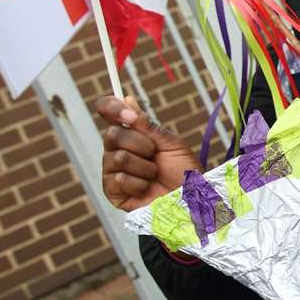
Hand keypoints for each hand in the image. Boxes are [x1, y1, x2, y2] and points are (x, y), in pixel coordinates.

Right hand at [95, 96, 199, 210]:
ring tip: (155, 174)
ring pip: (119, 157)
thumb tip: (127, 99)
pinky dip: (140, 183)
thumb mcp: (170, 143)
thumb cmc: (183, 171)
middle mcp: (116, 149)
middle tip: (155, 155)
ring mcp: (111, 171)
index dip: (111, 107)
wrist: (191, 199)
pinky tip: (147, 188)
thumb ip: (147, 125)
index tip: (129, 115)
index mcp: (130, 134)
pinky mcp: (112, 192)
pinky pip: (119, 179)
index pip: (107, 113)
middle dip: (142, 144)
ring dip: (145, 166)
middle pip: (112, 135)